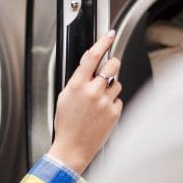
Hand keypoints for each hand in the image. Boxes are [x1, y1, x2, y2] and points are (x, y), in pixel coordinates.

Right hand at [47, 31, 122, 173]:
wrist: (73, 147)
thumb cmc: (66, 125)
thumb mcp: (64, 98)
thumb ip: (77, 81)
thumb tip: (89, 68)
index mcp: (77, 86)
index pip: (92, 56)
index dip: (102, 42)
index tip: (108, 35)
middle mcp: (92, 92)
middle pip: (112, 65)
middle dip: (112, 64)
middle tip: (109, 68)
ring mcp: (105, 102)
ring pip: (117, 83)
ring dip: (110, 87)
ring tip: (99, 100)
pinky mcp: (115, 112)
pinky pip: (118, 99)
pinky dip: (112, 103)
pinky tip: (102, 112)